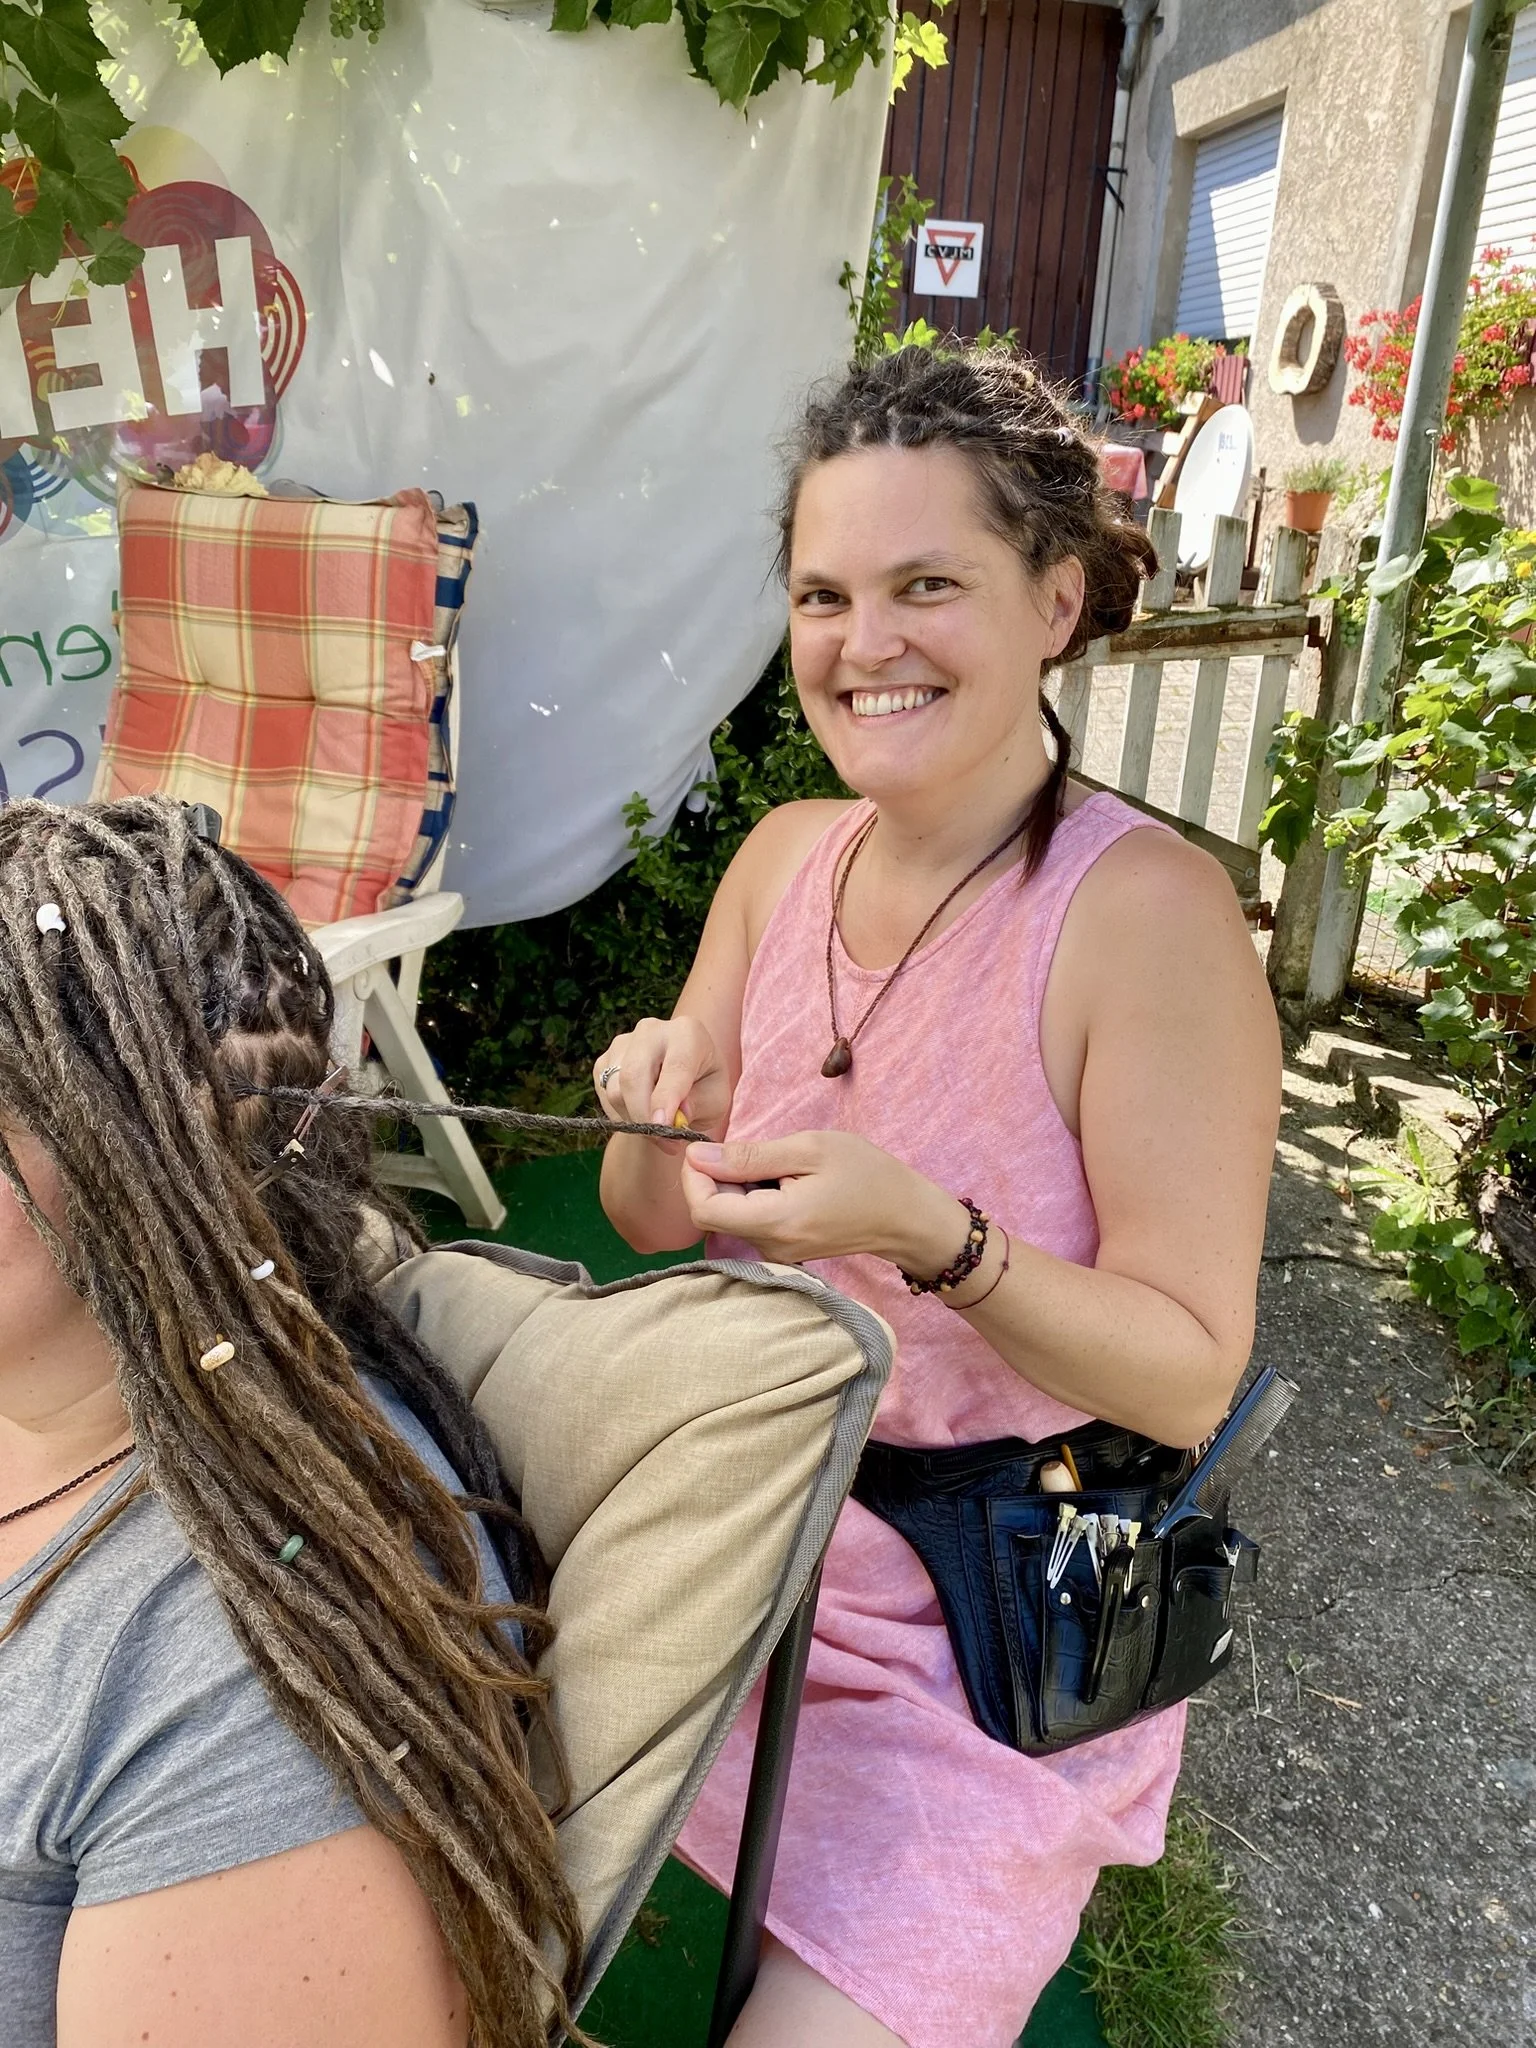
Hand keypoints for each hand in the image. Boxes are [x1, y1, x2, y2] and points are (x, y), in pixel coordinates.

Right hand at [593, 1017, 731, 1148]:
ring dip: (635, 1120)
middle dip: (643, 1115)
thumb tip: (676, 1114)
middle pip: (634, 1075)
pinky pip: (603, 1096)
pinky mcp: (605, 1060)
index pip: (675, 1066)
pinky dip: (621, 1116)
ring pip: (615, 1090)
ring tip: (658, 1131)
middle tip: (662, 1141)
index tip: (662, 1125)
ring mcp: (623, 1042)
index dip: (666, 1098)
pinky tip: (641, 1117)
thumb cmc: (704, 1088)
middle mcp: (652, 1030)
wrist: (681, 1081)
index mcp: (688, 1033)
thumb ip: (699, 1105)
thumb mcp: (715, 1100)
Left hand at [679, 1130, 971, 1270]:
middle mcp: (770, 1246)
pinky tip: (786, 1180)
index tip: (708, 1145)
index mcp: (776, 1222)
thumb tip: (698, 1155)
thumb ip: (750, 1156)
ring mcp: (777, 1252)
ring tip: (780, 1163)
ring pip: (731, 1215)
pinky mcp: (784, 1250)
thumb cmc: (867, 1175)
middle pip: (713, 1213)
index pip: (703, 1209)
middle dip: (717, 1176)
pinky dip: (755, 1196)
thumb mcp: (810, 1149)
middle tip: (754, 1147)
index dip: (693, 1176)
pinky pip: (751, 1221)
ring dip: (739, 1184)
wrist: (907, 1217)